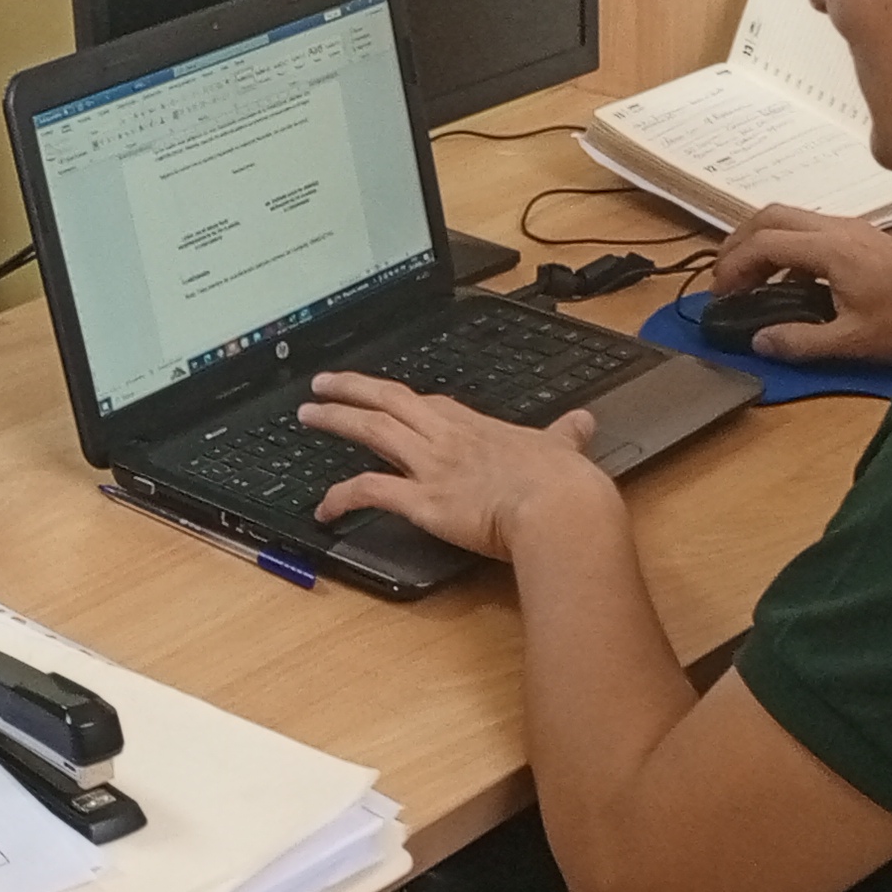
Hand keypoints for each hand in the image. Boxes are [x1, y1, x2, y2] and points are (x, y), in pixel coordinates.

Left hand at [295, 375, 618, 562]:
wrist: (560, 508)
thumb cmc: (564, 483)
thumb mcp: (566, 448)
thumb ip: (567, 435)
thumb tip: (584, 422)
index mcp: (478, 428)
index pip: (429, 402)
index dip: (400, 396)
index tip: (382, 391)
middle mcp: (447, 439)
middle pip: (389, 400)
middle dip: (351, 388)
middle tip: (321, 382)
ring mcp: (431, 467)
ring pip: (371, 431)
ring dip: (335, 420)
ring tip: (307, 414)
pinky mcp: (422, 501)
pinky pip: (369, 491)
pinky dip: (340, 497)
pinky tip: (323, 508)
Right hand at [702, 204, 891, 363]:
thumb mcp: (852, 340)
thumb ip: (800, 342)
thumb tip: (760, 341)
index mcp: (831, 249)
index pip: (764, 242)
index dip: (734, 266)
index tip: (721, 294)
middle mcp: (838, 228)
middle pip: (770, 215)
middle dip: (739, 242)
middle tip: (725, 277)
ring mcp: (852, 228)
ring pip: (790, 217)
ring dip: (762, 241)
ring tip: (748, 278)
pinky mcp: (862, 236)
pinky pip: (810, 228)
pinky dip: (786, 246)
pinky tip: (787, 280)